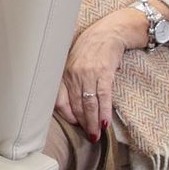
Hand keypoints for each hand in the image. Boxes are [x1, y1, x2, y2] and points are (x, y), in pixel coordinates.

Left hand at [56, 11, 133, 141]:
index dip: (66, 115)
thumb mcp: (73, 61)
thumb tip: (72, 105)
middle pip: (76, 105)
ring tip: (95, 135)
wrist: (109, 32)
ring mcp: (89, 74)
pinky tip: (105, 123)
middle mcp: (74, 74)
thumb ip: (70, 80)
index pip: (59, 99)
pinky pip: (104, 97)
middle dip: (82, 123)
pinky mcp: (104, 74)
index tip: (74, 124)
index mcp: (64, 72)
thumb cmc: (90, 48)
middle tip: (88, 137)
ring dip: (93, 122)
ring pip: (90, 104)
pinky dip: (104, 112)